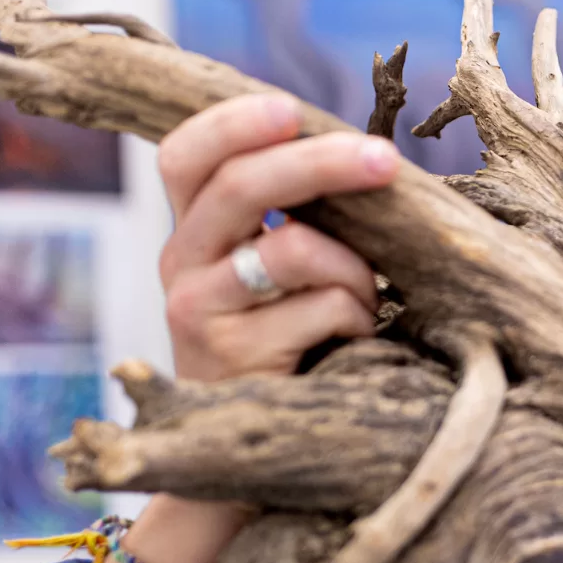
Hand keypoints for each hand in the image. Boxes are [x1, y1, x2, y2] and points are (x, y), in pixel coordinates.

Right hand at [155, 91, 398, 382]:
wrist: (248, 453)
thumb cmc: (288, 348)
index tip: (289, 109)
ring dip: (354, 269)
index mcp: (191, 233)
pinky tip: (354, 340)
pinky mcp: (232, 356)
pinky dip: (357, 316)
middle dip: (321, 163)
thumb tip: (365, 157)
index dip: (232, 124)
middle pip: (240, 185)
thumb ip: (292, 221)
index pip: (185, 156)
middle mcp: (180, 264)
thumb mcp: (276, 278)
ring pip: (294, 248)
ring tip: (365, 299)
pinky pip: (322, 305)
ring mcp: (198, 311)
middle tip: (383, 161)